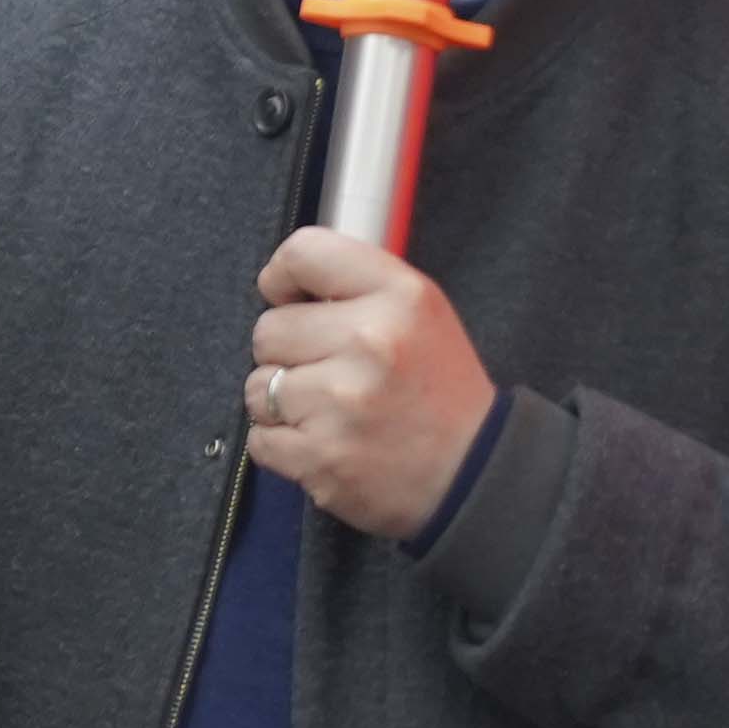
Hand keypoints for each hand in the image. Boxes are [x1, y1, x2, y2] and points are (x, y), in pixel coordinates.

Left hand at [248, 226, 496, 541]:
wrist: (471, 474)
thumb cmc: (439, 390)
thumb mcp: (421, 311)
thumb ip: (355, 285)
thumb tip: (280, 284)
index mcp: (397, 296)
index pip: (302, 254)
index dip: (284, 279)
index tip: (292, 300)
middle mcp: (368, 341)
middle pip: (268, 329)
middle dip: (288, 352)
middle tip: (330, 371)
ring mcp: (340, 403)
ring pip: (257, 386)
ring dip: (283, 402)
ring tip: (329, 411)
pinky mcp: (319, 456)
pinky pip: (259, 437)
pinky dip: (282, 444)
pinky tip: (324, 442)